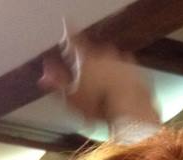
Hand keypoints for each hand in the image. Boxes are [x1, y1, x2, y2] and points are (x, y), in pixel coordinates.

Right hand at [39, 28, 158, 125]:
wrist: (132, 113)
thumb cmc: (100, 107)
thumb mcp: (72, 98)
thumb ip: (58, 84)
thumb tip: (44, 75)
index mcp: (86, 58)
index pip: (73, 41)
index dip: (68, 34)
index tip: (66, 25)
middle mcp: (105, 55)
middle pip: (93, 53)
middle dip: (90, 63)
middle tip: (87, 80)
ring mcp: (123, 62)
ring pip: (111, 63)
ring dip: (107, 72)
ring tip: (105, 92)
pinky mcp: (138, 74)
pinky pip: (127, 74)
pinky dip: (123, 81)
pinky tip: (120, 94)